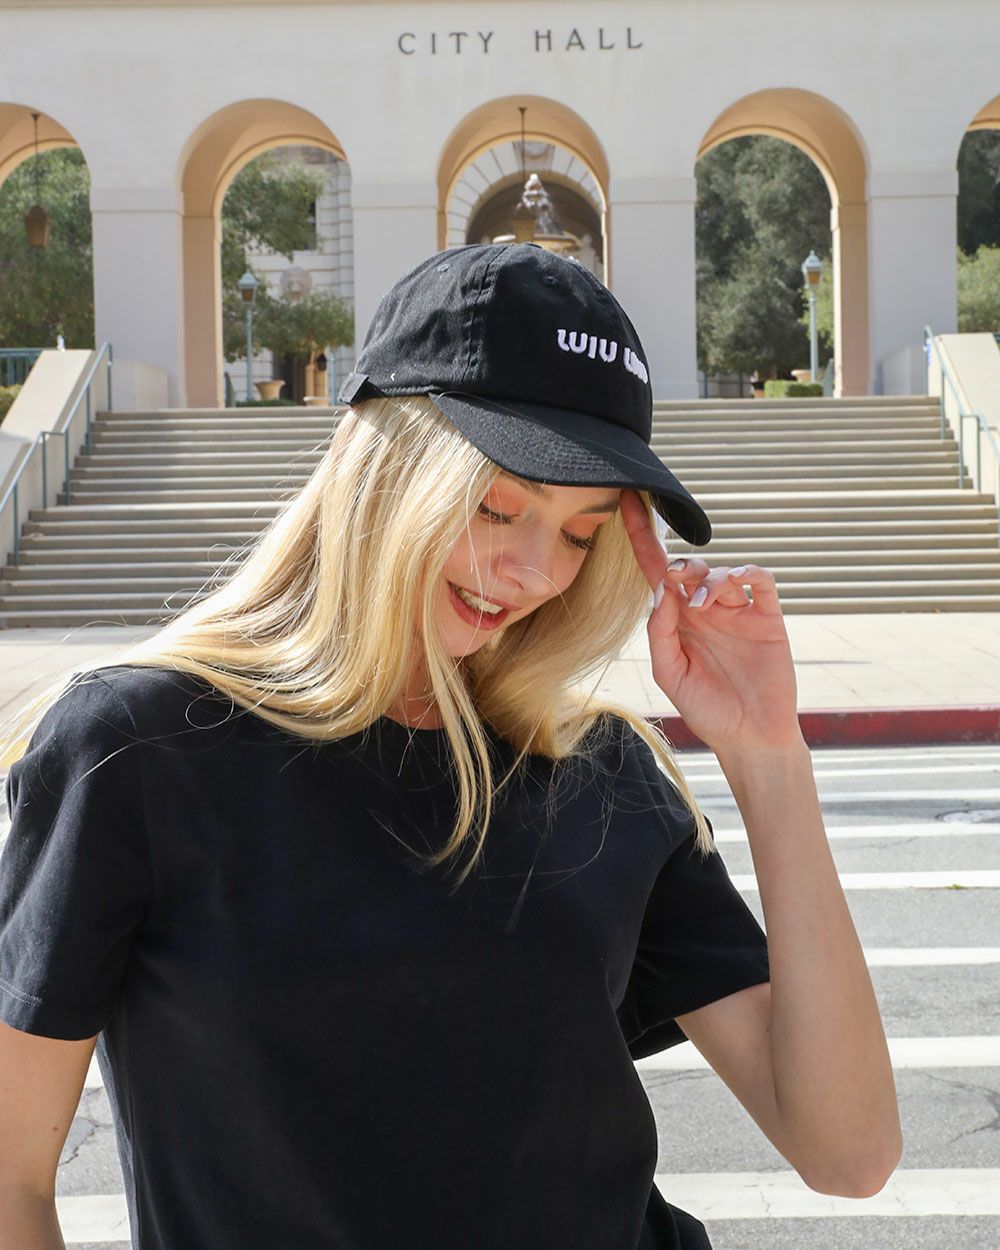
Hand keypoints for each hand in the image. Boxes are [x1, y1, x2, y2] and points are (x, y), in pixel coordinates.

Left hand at [618, 489, 802, 753]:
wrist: (749, 738)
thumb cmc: (706, 708)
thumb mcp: (670, 673)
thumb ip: (660, 631)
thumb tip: (661, 590)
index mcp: (678, 621)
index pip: (656, 570)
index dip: (642, 537)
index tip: (627, 501)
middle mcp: (707, 610)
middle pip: (690, 566)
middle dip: (680, 563)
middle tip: (676, 577)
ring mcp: (739, 612)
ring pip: (724, 571)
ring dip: (709, 578)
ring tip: (701, 603)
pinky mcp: (768, 618)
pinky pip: (761, 580)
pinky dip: (747, 573)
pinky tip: (732, 587)